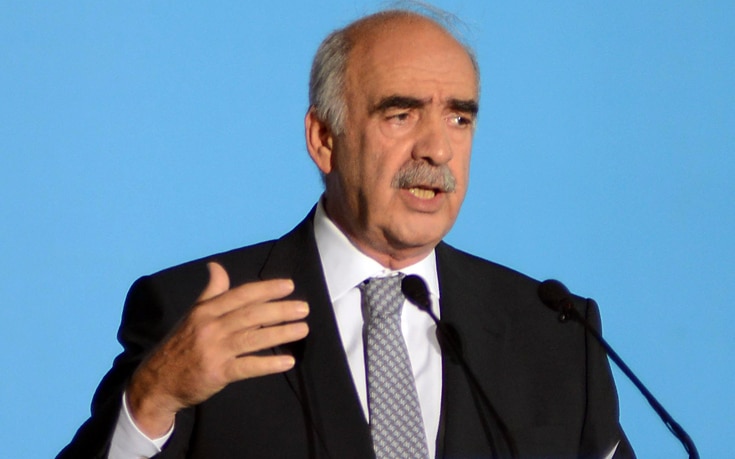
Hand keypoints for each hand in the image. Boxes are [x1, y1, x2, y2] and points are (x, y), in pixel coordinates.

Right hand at [126, 262, 308, 436]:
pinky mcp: (217, 373)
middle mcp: (210, 327)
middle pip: (251, 315)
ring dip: (281, 333)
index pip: (240, 295)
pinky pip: (248, 367)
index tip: (288, 286)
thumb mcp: (193, 315)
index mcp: (206, 311)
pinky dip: (269, 364)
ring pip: (253, 338)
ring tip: (303, 329)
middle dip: (280, 310)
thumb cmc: (181, 344)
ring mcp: (214, 350)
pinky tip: (287, 361)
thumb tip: (216, 266)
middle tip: (304, 308)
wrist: (158, 381)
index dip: (266, 289)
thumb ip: (211, 292)